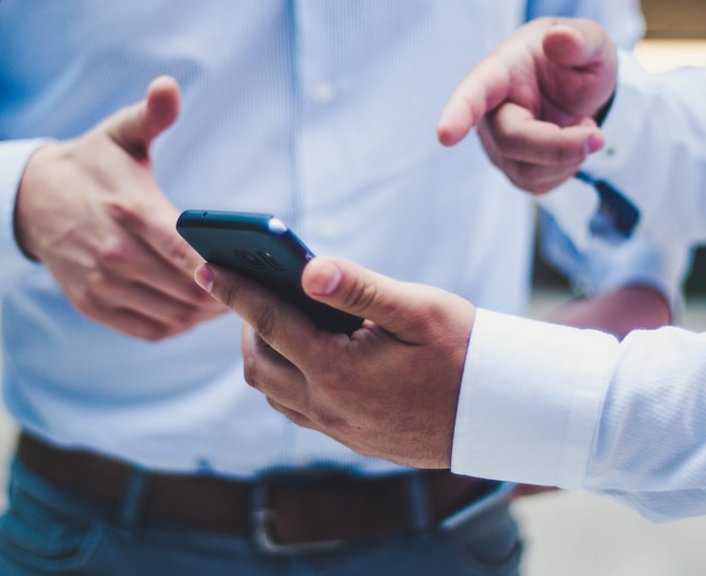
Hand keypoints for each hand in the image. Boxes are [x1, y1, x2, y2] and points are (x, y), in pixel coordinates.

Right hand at [14, 76, 225, 340]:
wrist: (31, 200)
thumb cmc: (91, 165)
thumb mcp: (119, 133)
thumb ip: (151, 115)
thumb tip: (168, 87)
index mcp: (129, 209)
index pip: (184, 250)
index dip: (219, 269)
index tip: (249, 273)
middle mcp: (113, 252)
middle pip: (185, 289)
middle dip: (224, 294)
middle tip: (252, 289)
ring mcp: (101, 282)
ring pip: (171, 315)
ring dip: (204, 314)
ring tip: (230, 301)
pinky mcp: (92, 304)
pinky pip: (148, 329)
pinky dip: (177, 326)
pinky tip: (194, 313)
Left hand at [196, 256, 475, 468]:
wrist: (501, 412)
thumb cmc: (464, 351)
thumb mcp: (417, 309)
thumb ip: (359, 287)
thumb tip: (308, 268)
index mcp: (338, 371)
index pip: (269, 323)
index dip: (235, 291)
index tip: (205, 266)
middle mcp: (329, 407)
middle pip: (259, 363)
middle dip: (245, 323)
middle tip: (251, 288)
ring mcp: (337, 429)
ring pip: (273, 391)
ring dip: (263, 353)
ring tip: (274, 317)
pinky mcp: (350, 439)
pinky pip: (296, 408)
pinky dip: (285, 377)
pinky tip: (304, 353)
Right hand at [437, 17, 617, 193]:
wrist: (580, 91)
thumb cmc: (576, 61)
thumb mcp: (591, 43)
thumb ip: (580, 40)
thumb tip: (559, 39)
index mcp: (500, 72)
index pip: (473, 93)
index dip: (458, 114)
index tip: (446, 135)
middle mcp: (489, 113)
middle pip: (511, 141)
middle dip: (558, 146)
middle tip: (598, 137)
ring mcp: (497, 146)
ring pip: (527, 170)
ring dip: (569, 156)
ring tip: (584, 126)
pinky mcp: (513, 170)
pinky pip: (539, 184)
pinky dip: (568, 168)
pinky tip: (571, 144)